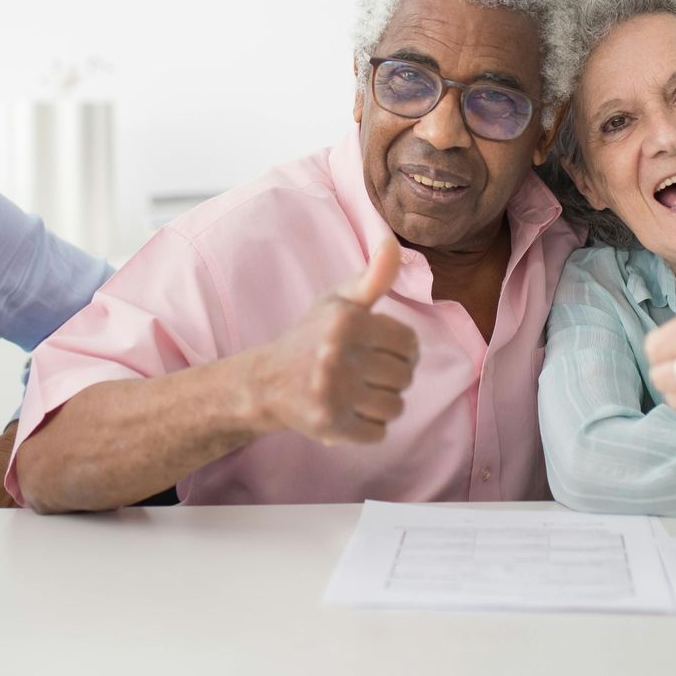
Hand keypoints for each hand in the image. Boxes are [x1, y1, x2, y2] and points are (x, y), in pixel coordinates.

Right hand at [251, 233, 419, 445]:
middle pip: (405, 377)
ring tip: (359, 394)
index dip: (403, 350)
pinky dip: (369, 427)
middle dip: (391, 377)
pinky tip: (349, 412)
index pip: (409, 343)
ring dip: (382, 404)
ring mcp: (332, 392)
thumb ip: (374, 276)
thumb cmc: (311, 337)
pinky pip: (378, 433)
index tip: (383, 351)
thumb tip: (392, 242)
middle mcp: (337, 355)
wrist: (266, 382)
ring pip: (395, 407)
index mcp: (347, 321)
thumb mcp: (339, 301)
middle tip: (367, 374)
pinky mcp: (328, 424)